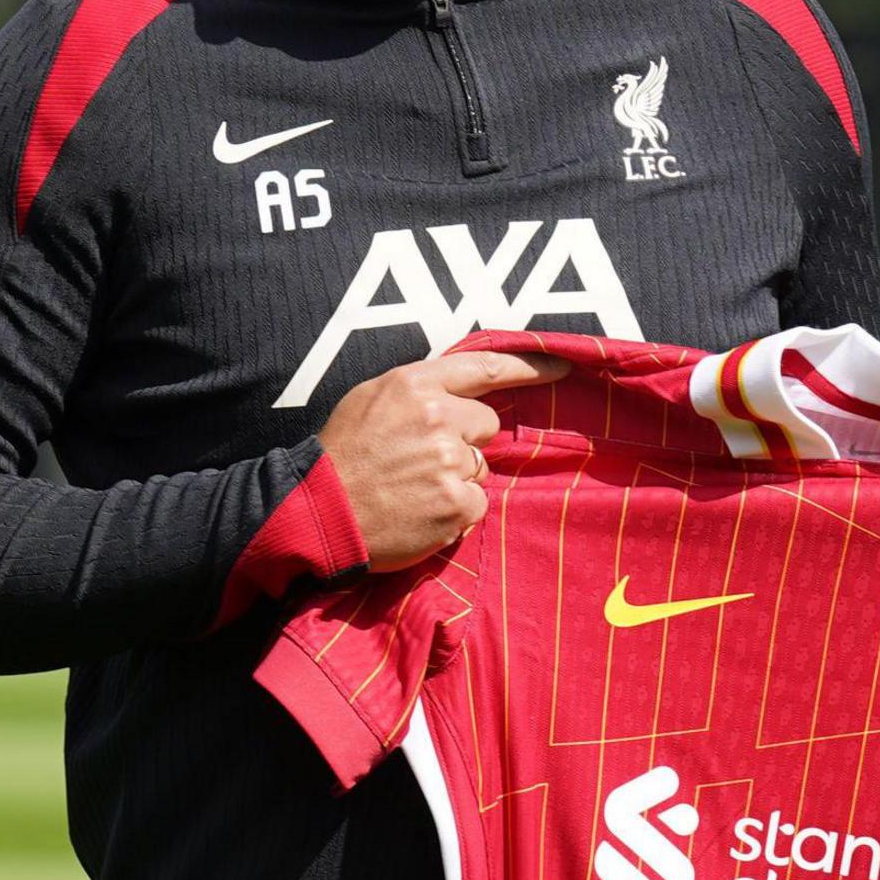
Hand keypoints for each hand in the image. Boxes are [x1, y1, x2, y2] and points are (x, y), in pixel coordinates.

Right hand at [316, 348, 569, 570]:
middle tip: (420, 461)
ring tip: (411, 489)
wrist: (317, 514)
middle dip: (464, 441)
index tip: (562, 366)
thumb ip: (416, 391)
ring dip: (455, 480)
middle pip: (486, 425)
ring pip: (479, 467)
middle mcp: (437, 416)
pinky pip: (476, 504)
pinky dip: (454, 513)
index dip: (529, 367)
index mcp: (414, 384)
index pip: (485, 366)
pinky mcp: (456, 503)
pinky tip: (419, 512)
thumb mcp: (368, 400)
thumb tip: (453, 395)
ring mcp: (449, 460)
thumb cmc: (340, 458)